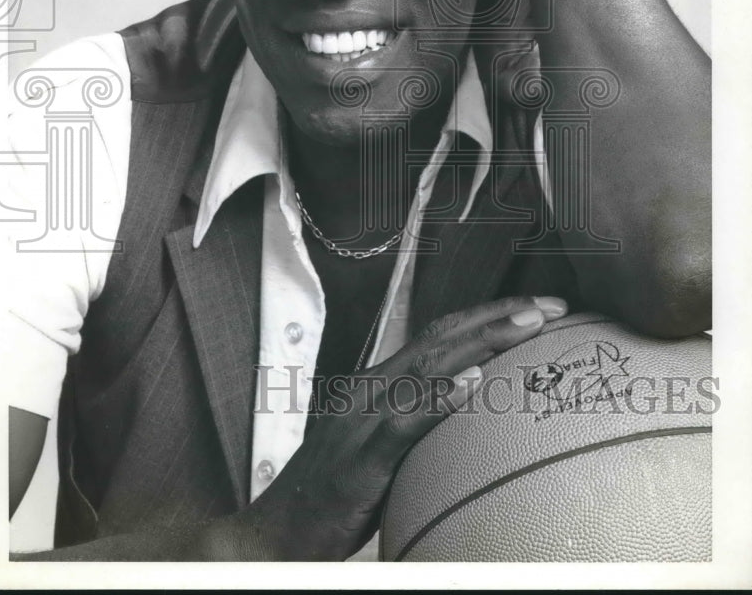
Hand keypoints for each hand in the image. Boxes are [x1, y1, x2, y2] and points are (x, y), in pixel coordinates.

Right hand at [210, 295, 566, 560]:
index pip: (444, 335)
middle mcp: (376, 386)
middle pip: (444, 336)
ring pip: (429, 365)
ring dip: (483, 340)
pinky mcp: (361, 456)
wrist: (279, 528)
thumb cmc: (336, 489)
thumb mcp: (386, 445)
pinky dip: (438, 399)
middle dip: (501, 314)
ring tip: (529, 325)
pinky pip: (403, 422)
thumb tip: (473, 402)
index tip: (540, 308)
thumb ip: (421, 418)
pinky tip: (471, 385)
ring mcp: (367, 417)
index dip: (491, 316)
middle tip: (554, 304)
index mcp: (384, 382)